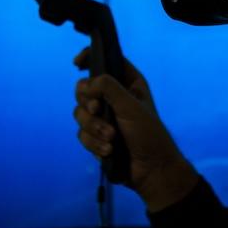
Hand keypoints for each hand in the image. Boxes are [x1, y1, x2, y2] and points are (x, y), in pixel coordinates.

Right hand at [72, 48, 198, 211]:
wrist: (151, 170)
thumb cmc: (148, 133)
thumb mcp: (130, 106)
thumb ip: (108, 88)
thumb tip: (86, 84)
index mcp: (128, 82)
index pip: (105, 60)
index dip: (89, 58)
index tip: (77, 63)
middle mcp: (114, 97)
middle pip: (83, 89)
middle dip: (88, 103)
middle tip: (99, 111)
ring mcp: (104, 117)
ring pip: (80, 114)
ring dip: (94, 128)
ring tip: (111, 139)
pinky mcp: (96, 136)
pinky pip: (82, 134)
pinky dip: (94, 143)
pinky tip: (109, 151)